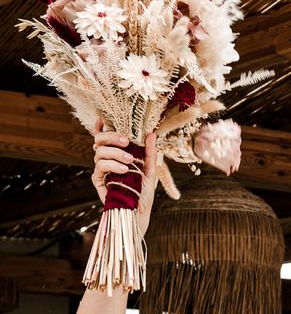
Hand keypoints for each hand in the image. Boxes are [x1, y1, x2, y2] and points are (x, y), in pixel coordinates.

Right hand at [91, 120, 157, 234]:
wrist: (140, 212)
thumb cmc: (144, 190)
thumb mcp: (151, 169)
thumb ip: (150, 152)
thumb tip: (151, 133)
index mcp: (120, 153)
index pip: (107, 137)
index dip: (102, 127)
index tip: (103, 118)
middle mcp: (108, 159)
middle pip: (99, 140)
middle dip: (111, 136)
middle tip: (126, 140)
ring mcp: (102, 170)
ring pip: (99, 152)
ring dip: (115, 153)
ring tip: (130, 161)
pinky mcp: (99, 181)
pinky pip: (100, 167)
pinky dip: (112, 165)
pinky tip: (124, 169)